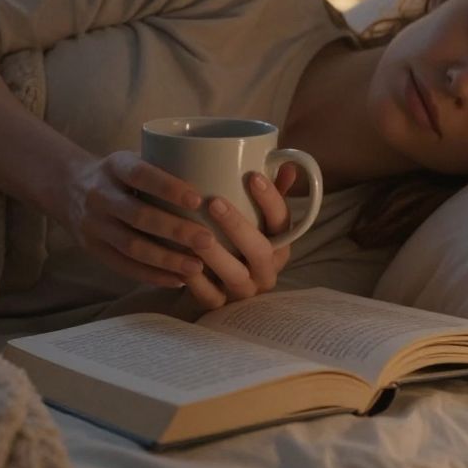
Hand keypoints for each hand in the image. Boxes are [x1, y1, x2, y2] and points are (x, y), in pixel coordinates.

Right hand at [60, 151, 216, 286]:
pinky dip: (152, 275)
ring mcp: (93, 224)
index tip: (198, 199)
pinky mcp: (92, 249)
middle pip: (138, 215)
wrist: (67, 187)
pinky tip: (178, 280)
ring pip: (131, 246)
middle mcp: (99, 195)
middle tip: (208, 240)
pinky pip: (123, 266)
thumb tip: (224, 175)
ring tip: (197, 266)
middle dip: (175, 230)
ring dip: (167, 259)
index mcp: (114, 166)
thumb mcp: (134, 157)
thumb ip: (166, 166)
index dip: (168, 187)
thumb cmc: (120, 174)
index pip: (140, 174)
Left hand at [175, 162, 299, 310]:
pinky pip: (209, 297)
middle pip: (260, 250)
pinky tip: (180, 262)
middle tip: (214, 202)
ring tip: (195, 234)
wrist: (216, 280)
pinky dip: (195, 281)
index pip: (282, 221)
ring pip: (235, 276)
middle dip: (238, 226)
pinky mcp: (220, 305)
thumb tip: (286, 162)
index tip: (252, 175)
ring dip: (215, 255)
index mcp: (280, 244)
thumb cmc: (236, 236)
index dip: (271, 199)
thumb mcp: (255, 213)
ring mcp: (244, 290)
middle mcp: (266, 270)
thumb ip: (268, 190)